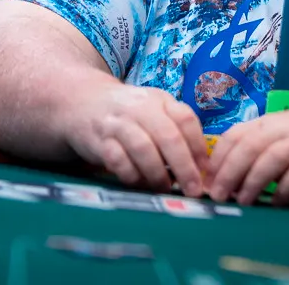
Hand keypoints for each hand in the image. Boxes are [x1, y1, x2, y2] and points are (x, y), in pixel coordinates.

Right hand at [65, 83, 207, 196]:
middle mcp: (140, 108)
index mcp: (160, 100)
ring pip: (143, 148)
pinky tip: (139, 182)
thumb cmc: (128, 113)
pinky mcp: (98, 141)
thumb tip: (202, 167)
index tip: (206, 170)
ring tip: (165, 188)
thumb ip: (175, 130)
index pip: (186, 119)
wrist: (82, 102)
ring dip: (158, 173)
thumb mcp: (154, 110)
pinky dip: (131, 175)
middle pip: (168, 136)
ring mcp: (118, 123)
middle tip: (193, 189)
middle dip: (184, 167)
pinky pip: (117, 161)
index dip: (199, 146)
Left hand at [206, 110, 288, 205]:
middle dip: (230, 170)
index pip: (237, 133)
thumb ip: (259, 151)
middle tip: (218, 196)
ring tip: (243, 201)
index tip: (206, 182)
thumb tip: (222, 178)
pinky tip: (277, 203)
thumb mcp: (285, 139)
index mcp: (273, 120)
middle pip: (252, 144)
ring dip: (254, 180)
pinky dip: (286, 187)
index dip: (218, 158)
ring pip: (274, 156)